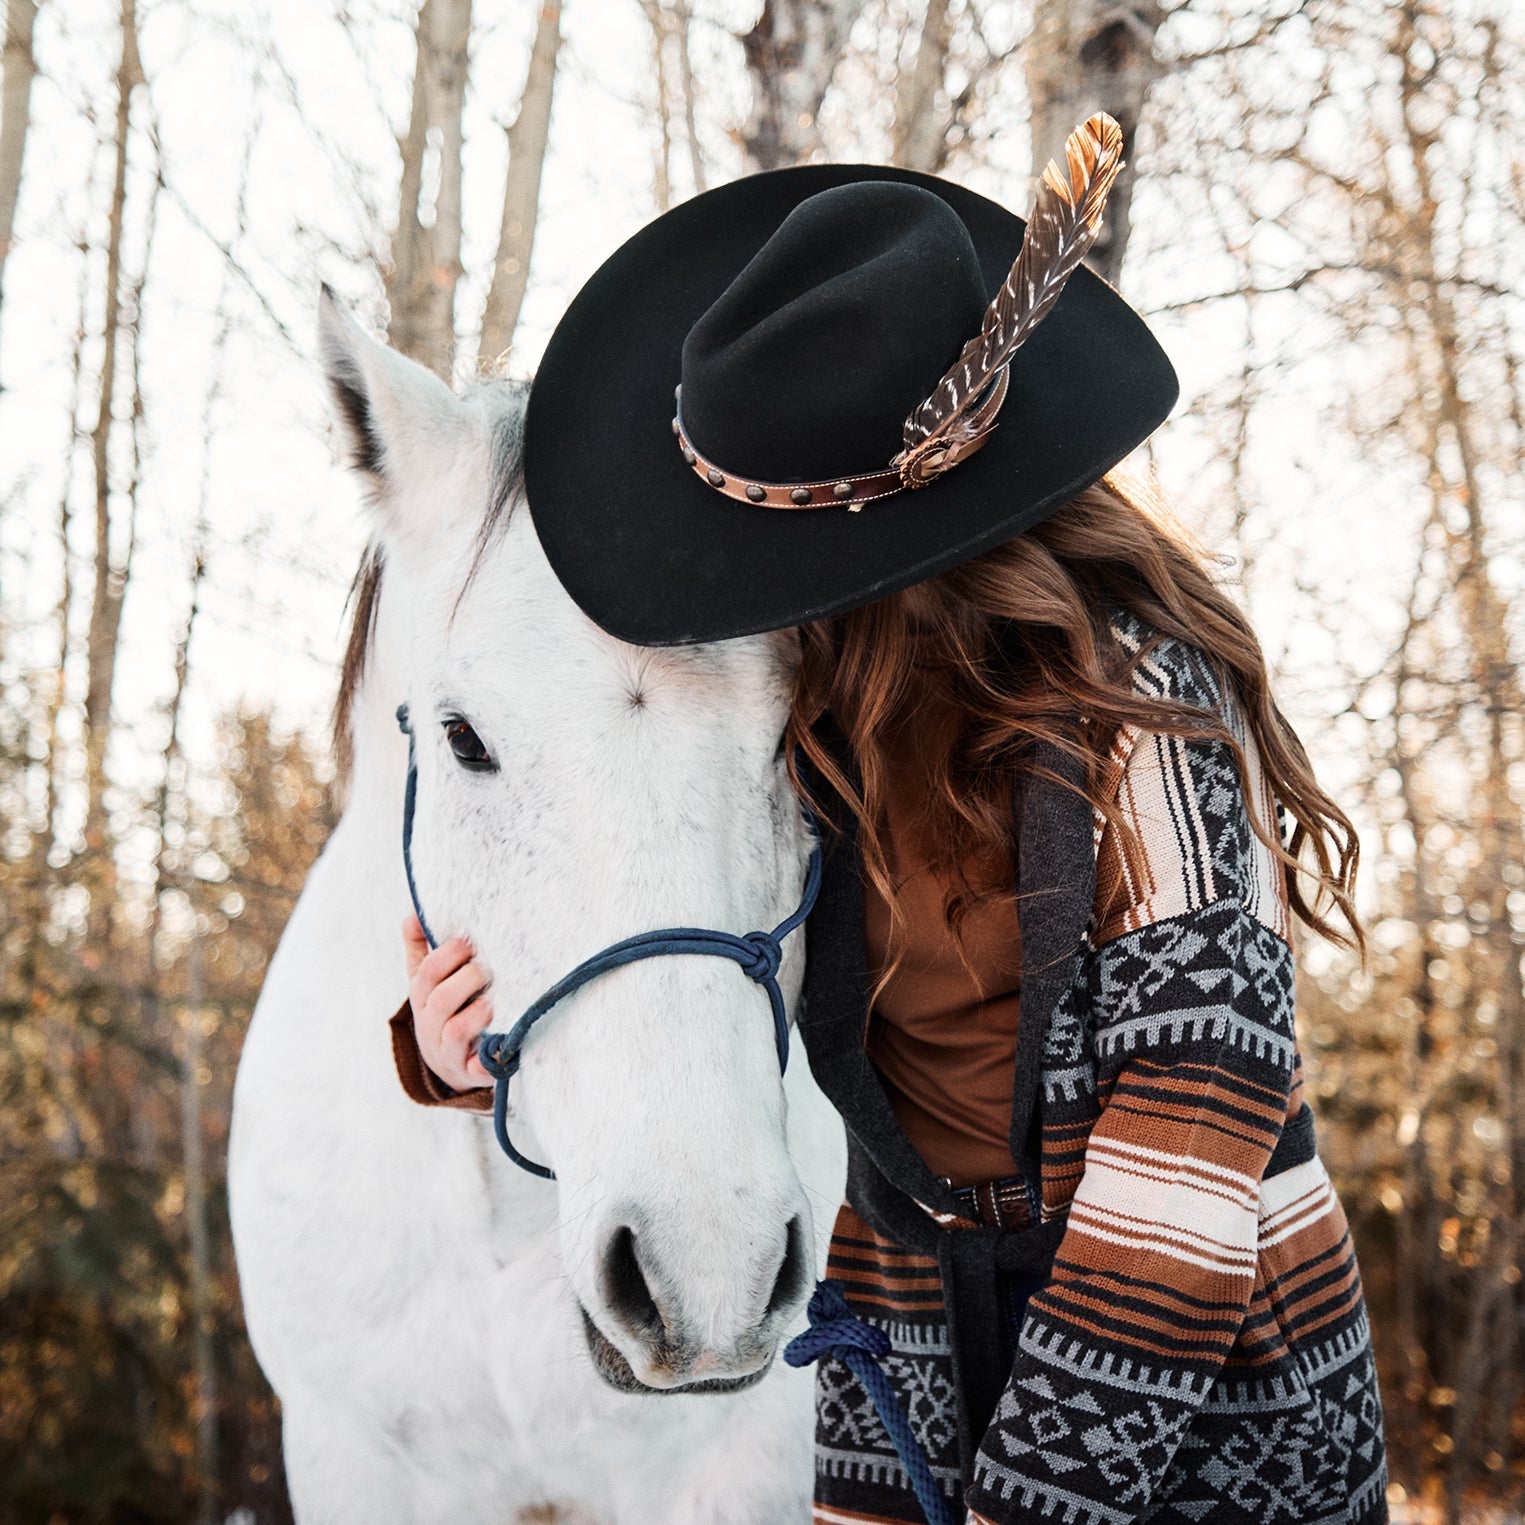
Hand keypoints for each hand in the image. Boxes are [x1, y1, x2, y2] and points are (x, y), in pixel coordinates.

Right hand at [402, 915, 492, 1091]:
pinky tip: (504, 1048)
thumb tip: (414, 913)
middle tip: (488, 968)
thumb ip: (421, 945)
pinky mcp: (470, 1072)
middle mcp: (431, 1023)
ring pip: (455, 1031)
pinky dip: (489, 1060)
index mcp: (422, 995)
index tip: (471, 941)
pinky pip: (478, 1068)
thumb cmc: (445, 1008)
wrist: (450, 1062)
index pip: (427, 972)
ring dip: (476, 1013)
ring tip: (493, 1001)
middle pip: (440, 1000)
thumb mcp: (427, 979)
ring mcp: (449, 1050)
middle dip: (466, 979)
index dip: (449, 954)